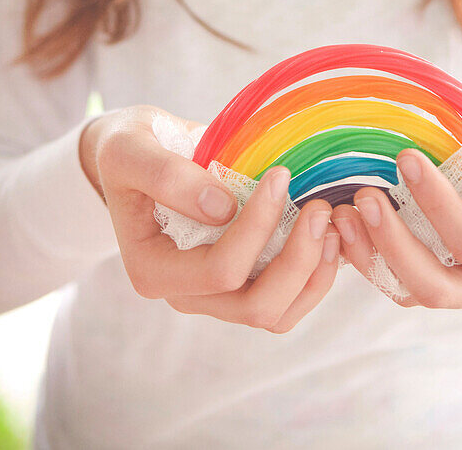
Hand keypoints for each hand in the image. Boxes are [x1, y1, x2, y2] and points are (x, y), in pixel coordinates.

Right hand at [80, 105, 340, 332]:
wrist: (139, 155)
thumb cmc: (130, 149)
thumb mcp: (130, 149)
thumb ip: (166, 176)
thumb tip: (222, 208)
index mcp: (153, 270)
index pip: (219, 270)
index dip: (257, 227)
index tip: (280, 175)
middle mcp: (185, 295)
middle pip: (255, 306)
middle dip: (297, 259)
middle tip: (321, 206)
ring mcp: (216, 296)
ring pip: (276, 313)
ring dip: (313, 273)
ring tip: (332, 223)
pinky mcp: (241, 284)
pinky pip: (287, 301)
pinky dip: (316, 275)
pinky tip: (330, 235)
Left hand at [333, 99, 461, 308]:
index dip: (439, 208)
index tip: (407, 159)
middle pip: (435, 285)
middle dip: (394, 243)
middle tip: (364, 194)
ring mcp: (461, 288)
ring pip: (407, 291)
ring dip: (370, 254)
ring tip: (343, 210)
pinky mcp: (433, 275)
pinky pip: (392, 281)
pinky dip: (365, 256)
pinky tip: (343, 221)